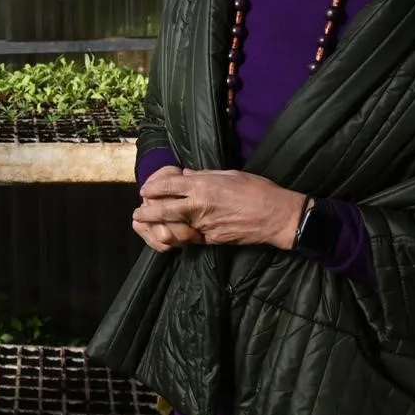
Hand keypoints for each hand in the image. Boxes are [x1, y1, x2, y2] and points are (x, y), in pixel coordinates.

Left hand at [136, 169, 307, 249]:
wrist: (276, 216)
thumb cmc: (257, 189)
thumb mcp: (228, 174)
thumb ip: (204, 176)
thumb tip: (185, 176)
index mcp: (202, 186)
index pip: (167, 186)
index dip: (152, 187)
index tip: (146, 190)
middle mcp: (199, 206)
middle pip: (162, 209)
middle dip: (146, 211)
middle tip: (138, 212)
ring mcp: (204, 225)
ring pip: (172, 226)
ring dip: (156, 226)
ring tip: (146, 225)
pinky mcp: (211, 240)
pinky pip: (189, 238)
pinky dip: (178, 236)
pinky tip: (171, 234)